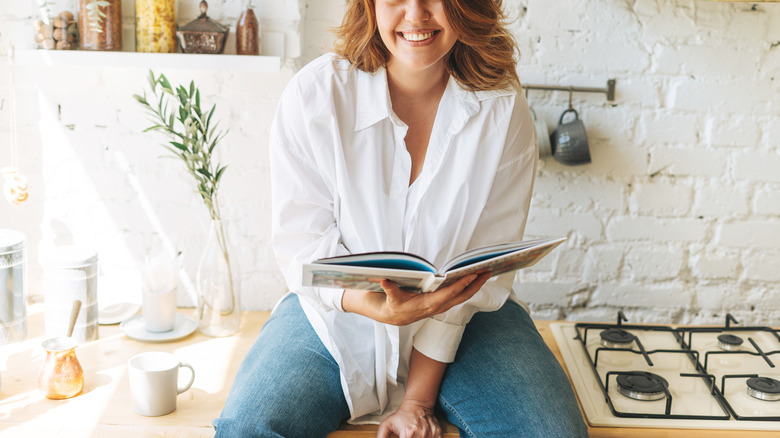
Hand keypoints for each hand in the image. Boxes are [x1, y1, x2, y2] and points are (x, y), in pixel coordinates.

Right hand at [342, 272, 489, 325]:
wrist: (391, 316)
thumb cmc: (391, 305)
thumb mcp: (389, 297)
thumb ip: (389, 289)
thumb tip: (386, 280)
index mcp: (427, 305)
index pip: (448, 294)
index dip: (460, 285)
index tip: (472, 275)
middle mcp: (437, 307)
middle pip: (461, 296)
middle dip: (475, 285)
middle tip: (488, 272)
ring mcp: (441, 306)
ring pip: (462, 297)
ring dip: (475, 286)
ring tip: (486, 273)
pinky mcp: (441, 304)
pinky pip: (458, 296)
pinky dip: (468, 288)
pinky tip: (474, 279)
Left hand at [377, 401, 441, 437]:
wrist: (418, 405)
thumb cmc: (402, 415)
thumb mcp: (387, 425)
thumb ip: (381, 437)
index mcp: (408, 435)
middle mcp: (421, 436)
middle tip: (408, 437)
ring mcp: (431, 435)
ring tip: (414, 436)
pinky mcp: (438, 435)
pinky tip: (423, 436)